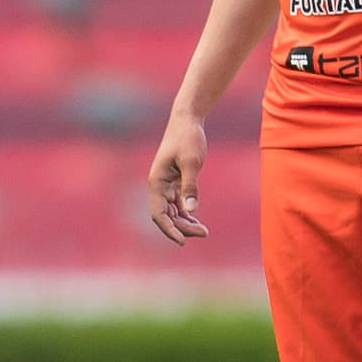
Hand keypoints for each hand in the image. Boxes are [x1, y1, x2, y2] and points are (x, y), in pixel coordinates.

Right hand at [148, 112, 208, 245]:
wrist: (187, 119)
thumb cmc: (188, 138)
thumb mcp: (191, 162)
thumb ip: (190, 186)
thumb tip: (191, 210)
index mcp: (157, 182)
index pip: (159, 214)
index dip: (169, 230)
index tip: (183, 242)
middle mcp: (158, 185)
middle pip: (166, 216)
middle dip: (182, 228)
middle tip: (204, 233)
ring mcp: (166, 184)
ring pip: (172, 211)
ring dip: (185, 223)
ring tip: (204, 231)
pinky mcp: (175, 180)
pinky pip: (178, 203)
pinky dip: (186, 213)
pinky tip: (197, 221)